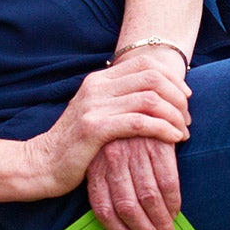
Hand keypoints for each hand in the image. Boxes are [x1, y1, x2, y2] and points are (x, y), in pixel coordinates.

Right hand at [26, 51, 190, 205]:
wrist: (41, 164)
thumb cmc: (75, 144)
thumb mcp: (96, 113)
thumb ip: (120, 100)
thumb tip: (156, 96)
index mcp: (99, 79)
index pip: (146, 64)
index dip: (173, 78)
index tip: (185, 97)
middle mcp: (97, 87)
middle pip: (152, 78)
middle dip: (178, 97)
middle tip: (188, 118)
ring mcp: (94, 106)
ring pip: (150, 99)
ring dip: (174, 115)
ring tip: (183, 131)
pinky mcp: (95, 128)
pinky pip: (140, 122)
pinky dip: (163, 129)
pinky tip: (174, 138)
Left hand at [86, 137, 181, 229]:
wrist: (138, 90)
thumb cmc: (120, 131)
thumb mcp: (103, 155)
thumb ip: (109, 182)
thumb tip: (122, 220)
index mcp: (95, 165)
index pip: (103, 208)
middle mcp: (112, 160)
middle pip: (127, 207)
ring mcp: (134, 151)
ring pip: (148, 198)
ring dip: (161, 222)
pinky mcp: (157, 143)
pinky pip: (167, 181)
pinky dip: (173, 202)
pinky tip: (175, 212)